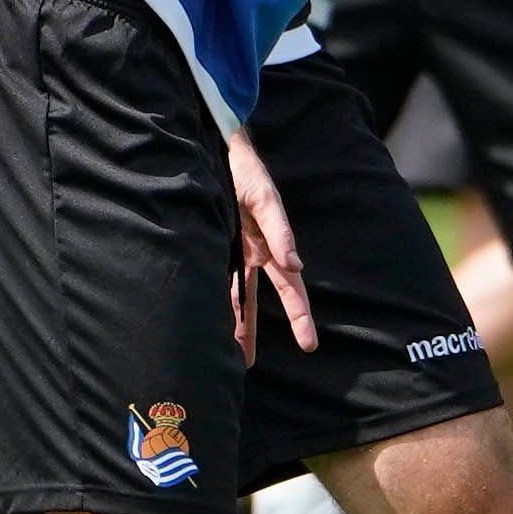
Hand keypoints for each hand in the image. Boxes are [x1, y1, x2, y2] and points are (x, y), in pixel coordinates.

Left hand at [228, 128, 314, 360]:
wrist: (213, 147)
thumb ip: (279, 231)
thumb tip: (297, 265)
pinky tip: (203, 320)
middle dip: (252, 331)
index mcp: (271, 244)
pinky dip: (209, 299)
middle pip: (253, 300)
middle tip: (247, 366)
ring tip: (223, 353)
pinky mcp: (209, 242)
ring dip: (227, 322)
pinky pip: (210, 277)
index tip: (309, 344)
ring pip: (228, 295)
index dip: (299, 316)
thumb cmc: (245, 171)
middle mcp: (251, 252)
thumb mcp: (264, 199)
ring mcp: (228, 249)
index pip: (290, 288)